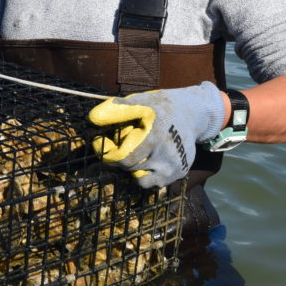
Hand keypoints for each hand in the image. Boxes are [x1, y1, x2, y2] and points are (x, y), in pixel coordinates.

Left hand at [88, 82, 224, 187]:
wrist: (193, 113)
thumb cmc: (161, 107)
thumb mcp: (141, 101)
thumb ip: (118, 109)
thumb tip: (93, 117)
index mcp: (154, 136)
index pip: (124, 159)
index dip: (108, 155)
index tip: (101, 144)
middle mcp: (166, 155)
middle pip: (131, 169)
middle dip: (119, 160)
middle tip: (118, 147)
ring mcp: (174, 166)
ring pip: (142, 181)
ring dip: (133, 170)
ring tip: (135, 154)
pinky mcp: (180, 172)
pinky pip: (155, 183)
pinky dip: (146, 175)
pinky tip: (147, 160)